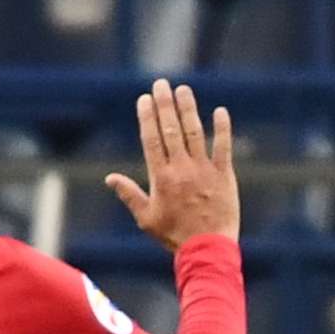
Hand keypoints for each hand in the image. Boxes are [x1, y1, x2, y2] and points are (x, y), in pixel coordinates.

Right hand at [104, 80, 238, 252]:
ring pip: (195, 133)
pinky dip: (222, 129)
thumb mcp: (146, 218)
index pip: (152, 139)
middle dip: (165, 104)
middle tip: (162, 84)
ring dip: (188, 109)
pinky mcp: (225, 176)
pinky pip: (224, 148)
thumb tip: (109, 178)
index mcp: (161, 177)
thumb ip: (129, 195)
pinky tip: (220, 111)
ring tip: (183, 90)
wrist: (207, 249)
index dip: (148, 117)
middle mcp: (182, 169)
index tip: (145, 98)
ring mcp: (204, 171)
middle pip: (171, 129)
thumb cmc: (175, 236)